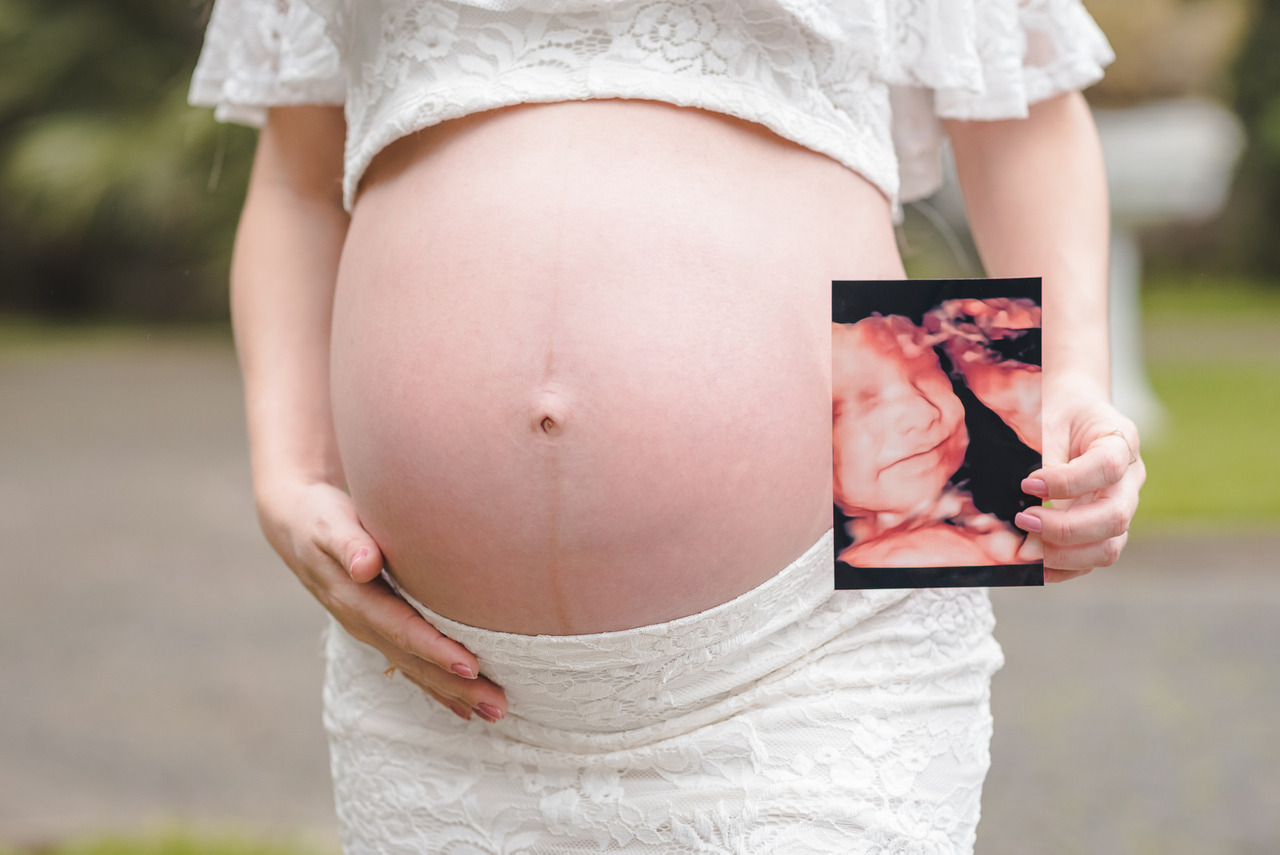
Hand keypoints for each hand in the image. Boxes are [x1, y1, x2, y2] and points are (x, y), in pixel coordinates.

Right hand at [256, 478, 508, 721]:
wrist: (297, 526)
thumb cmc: (322, 518)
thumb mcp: (330, 523)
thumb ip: (349, 543)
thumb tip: (365, 564)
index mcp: (356, 600)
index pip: (403, 630)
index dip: (436, 650)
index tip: (471, 668)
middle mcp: (364, 624)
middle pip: (415, 662)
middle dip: (456, 686)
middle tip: (498, 706)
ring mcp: (370, 632)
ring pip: (416, 670)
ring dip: (454, 694)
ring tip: (494, 714)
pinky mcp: (378, 630)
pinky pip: (410, 665)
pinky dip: (437, 686)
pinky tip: (463, 707)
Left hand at [1012, 378, 1144, 582]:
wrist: (1077, 411)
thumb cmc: (1061, 413)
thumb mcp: (1053, 418)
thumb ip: (1048, 453)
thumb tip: (1031, 493)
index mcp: (1120, 441)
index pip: (1107, 467)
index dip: (1067, 482)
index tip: (1028, 483)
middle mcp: (1130, 479)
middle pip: (1115, 516)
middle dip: (1066, 528)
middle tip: (1024, 519)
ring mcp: (1122, 506)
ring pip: (1110, 546)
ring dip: (1066, 554)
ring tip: (1028, 547)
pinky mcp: (1107, 527)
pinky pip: (1095, 557)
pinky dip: (1066, 568)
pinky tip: (1037, 567)